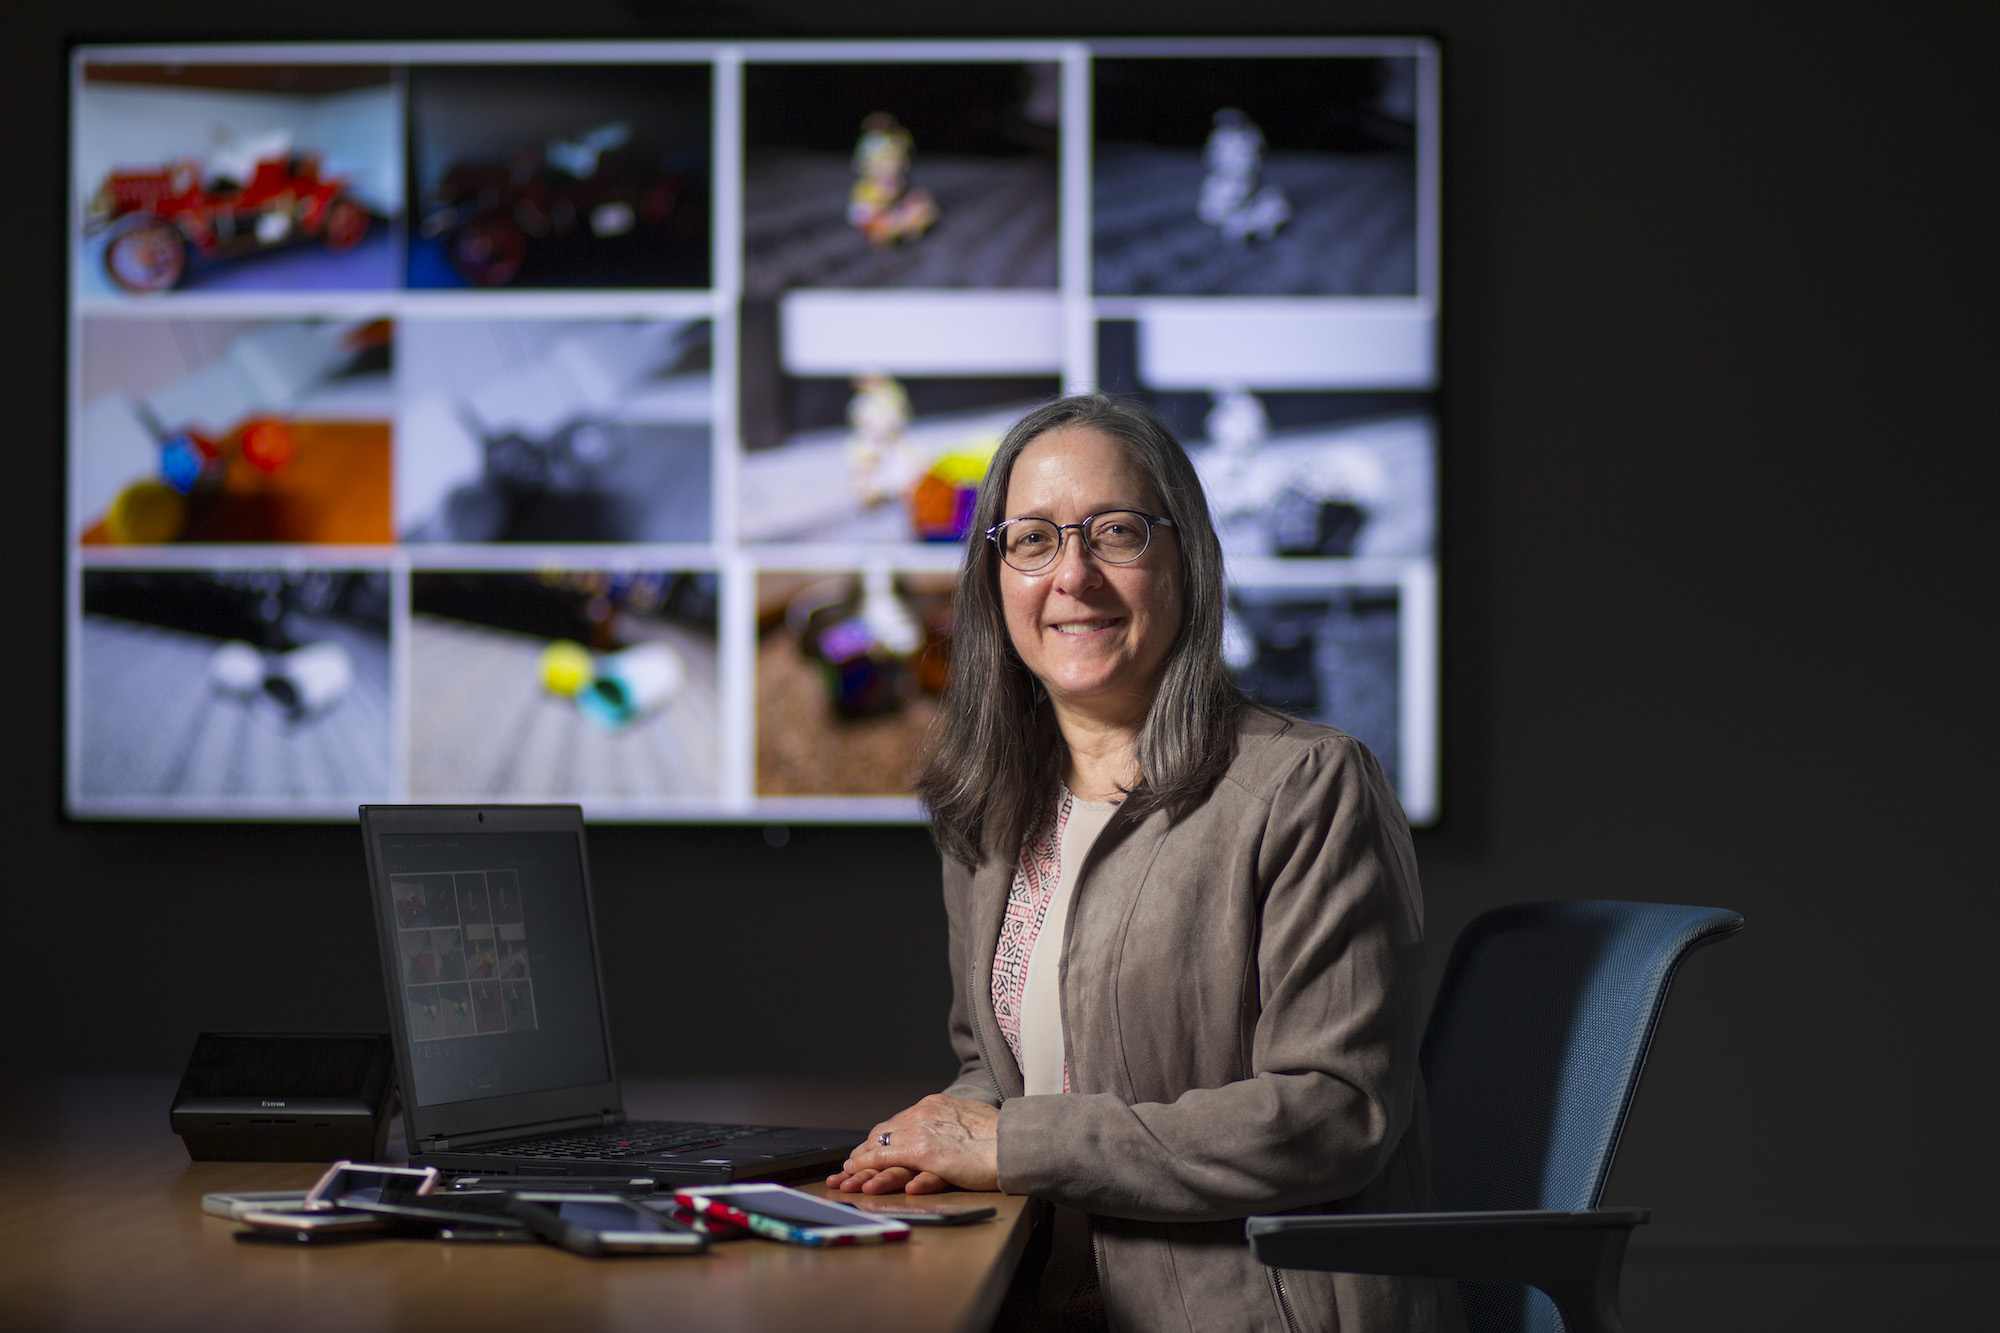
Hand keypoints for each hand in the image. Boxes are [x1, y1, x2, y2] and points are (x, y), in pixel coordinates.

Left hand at [825, 1094, 1000, 1194]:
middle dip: (863, 1152)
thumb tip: (948, 1134)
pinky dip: (869, 1168)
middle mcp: (924, 1114)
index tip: (869, 1153)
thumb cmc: (1002, 1137)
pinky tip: (861, 1178)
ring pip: (880, 1145)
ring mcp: (922, 1131)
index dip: (881, 1140)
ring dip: (860, 1163)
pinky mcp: (924, 1152)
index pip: (897, 1123)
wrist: (1015, 1143)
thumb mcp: (971, 1121)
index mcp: (935, 1105)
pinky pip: (886, 1158)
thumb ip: (953, 1125)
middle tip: (848, 1169)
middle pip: (883, 1132)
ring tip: (846, 1177)